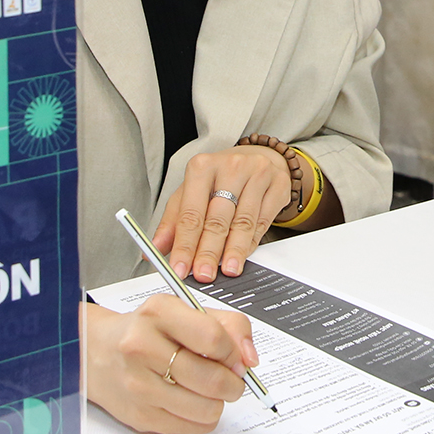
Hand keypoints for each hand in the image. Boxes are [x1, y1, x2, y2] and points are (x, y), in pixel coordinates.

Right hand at [83, 299, 257, 433]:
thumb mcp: (185, 312)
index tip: (236, 357)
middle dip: (233, 384)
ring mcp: (138, 385)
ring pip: (206, 409)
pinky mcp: (139, 416)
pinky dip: (202, 418)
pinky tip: (190, 401)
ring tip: (208, 390)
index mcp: (159, 313)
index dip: (234, 352)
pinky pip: (193, 427)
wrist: (98, 353)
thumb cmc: (149, 331)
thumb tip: (249, 359)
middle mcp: (142, 347)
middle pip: (212, 380)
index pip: (214, 339)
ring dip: (218, 403)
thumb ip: (227, 326)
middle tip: (231, 379)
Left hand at [155, 146, 292, 281]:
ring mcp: (257, 174)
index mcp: (202, 167)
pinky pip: (263, 220)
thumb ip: (174, 221)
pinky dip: (251, 242)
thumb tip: (155, 248)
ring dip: (233, 250)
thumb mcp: (191, 193)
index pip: (191, 213)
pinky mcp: (278, 185)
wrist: (259, 158)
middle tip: (203, 274)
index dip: (185, 244)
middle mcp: (230, 166)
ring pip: (243, 221)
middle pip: (217, 218)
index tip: (180, 268)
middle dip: (208, 251)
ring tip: (227, 270)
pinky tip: (243, 255)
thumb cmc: (221, 178)